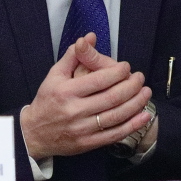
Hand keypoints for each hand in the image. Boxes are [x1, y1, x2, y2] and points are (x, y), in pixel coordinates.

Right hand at [20, 34, 153, 159]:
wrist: (34, 133)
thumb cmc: (46, 102)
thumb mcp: (54, 76)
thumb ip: (73, 56)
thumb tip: (89, 38)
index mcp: (66, 91)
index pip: (99, 80)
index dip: (118, 72)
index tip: (126, 66)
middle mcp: (75, 110)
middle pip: (112, 97)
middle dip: (132, 86)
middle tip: (140, 78)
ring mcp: (82, 128)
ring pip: (117, 115)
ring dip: (136, 103)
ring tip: (146, 92)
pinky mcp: (88, 143)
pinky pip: (115, 134)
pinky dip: (132, 125)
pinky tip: (144, 115)